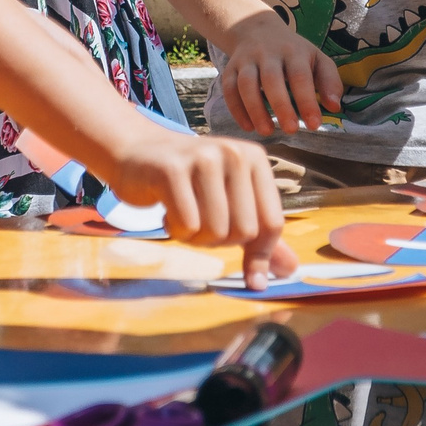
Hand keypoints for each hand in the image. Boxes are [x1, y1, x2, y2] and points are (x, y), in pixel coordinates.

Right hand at [104, 129, 295, 286]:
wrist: (136, 152)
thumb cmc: (189, 182)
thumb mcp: (230, 200)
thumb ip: (261, 235)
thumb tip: (289, 270)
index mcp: (255, 159)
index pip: (272, 223)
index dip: (260, 253)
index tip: (250, 273)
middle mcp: (234, 154)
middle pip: (244, 231)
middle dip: (220, 242)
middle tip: (201, 224)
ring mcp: (203, 159)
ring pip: (216, 231)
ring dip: (196, 238)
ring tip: (184, 217)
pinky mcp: (172, 170)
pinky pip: (187, 225)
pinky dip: (176, 230)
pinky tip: (167, 210)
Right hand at [219, 13, 341, 134]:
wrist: (257, 29)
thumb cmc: (293, 52)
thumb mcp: (317, 59)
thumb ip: (329, 81)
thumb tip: (334, 107)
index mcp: (293, 51)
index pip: (300, 76)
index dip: (307, 101)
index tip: (314, 125)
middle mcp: (267, 53)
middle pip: (271, 79)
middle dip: (281, 106)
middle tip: (291, 130)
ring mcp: (246, 60)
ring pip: (246, 83)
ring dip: (255, 109)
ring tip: (267, 132)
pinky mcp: (230, 68)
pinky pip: (229, 89)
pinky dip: (236, 109)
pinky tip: (248, 127)